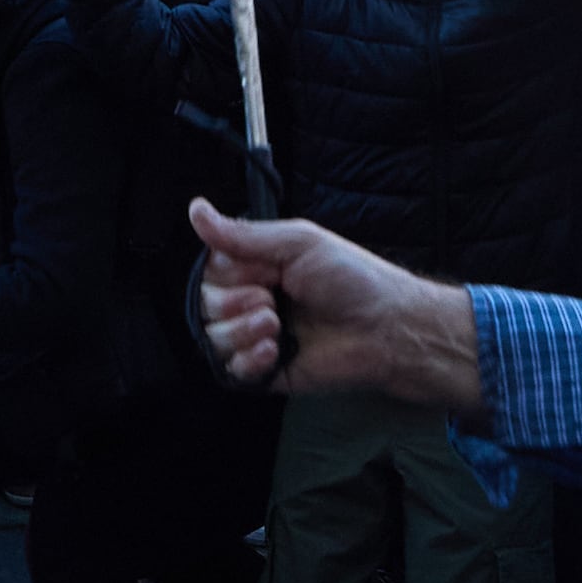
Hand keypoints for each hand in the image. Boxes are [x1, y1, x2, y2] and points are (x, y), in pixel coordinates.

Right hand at [187, 202, 476, 407]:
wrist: (386, 329)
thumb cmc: (352, 280)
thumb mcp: (297, 243)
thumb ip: (242, 234)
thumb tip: (195, 209)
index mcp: (256, 268)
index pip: (209, 272)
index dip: (228, 276)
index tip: (263, 274)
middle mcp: (251, 302)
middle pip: (205, 306)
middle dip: (235, 305)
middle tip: (273, 302)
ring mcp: (257, 339)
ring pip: (213, 340)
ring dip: (243, 333)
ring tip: (278, 328)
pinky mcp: (265, 373)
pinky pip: (230, 372)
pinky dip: (248, 362)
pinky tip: (275, 352)